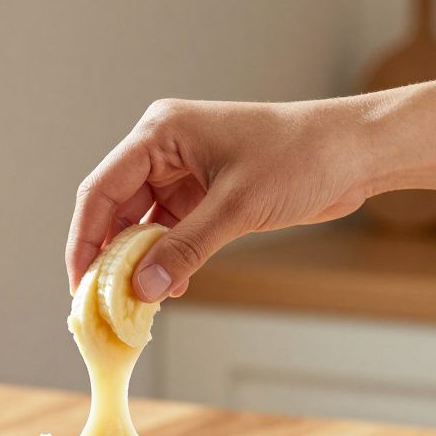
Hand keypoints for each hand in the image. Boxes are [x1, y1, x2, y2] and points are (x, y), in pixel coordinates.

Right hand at [67, 98, 370, 301]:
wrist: (356, 153)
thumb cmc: (301, 156)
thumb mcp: (237, 206)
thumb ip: (185, 248)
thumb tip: (142, 288)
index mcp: (161, 133)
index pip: (101, 190)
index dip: (85, 240)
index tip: (79, 284)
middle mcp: (165, 149)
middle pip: (116, 208)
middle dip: (109, 256)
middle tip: (102, 302)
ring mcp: (185, 171)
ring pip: (142, 223)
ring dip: (139, 262)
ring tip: (135, 302)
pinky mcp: (206, 193)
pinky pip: (171, 231)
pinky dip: (167, 259)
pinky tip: (169, 288)